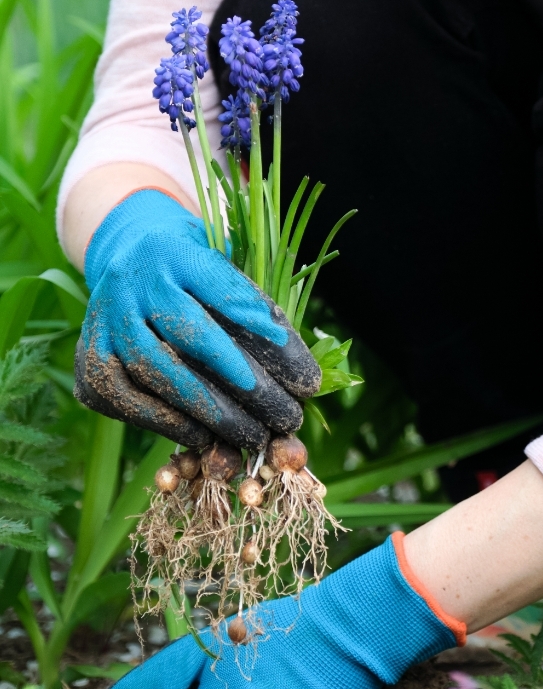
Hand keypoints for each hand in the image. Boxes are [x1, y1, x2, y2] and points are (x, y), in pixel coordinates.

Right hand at [75, 188, 320, 449]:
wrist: (125, 257)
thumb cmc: (193, 276)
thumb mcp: (223, 274)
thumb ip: (256, 314)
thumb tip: (303, 375)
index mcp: (178, 252)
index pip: (231, 296)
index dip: (272, 341)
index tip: (307, 379)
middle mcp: (136, 281)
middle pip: (195, 336)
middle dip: (248, 385)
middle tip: (287, 417)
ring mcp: (106, 318)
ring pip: (158, 371)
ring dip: (211, 412)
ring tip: (253, 435)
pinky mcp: (89, 356)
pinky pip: (127, 397)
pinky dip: (166, 421)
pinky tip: (202, 436)